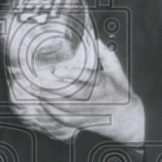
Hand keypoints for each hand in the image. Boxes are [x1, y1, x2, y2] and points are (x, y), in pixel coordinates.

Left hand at [8, 41, 144, 144]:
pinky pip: (62, 118)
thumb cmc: (120, 92)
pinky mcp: (82, 122)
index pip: (86, 78)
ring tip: (33, 90)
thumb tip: (96, 40)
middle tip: (35, 80)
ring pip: (63, 107)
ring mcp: (87, 112)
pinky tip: (41, 103)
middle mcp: (95, 99)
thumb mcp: (116, 71)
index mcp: (104, 84)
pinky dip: (50, 111)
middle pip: (69, 93)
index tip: (56, 70)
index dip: (70, 74)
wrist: (128, 119)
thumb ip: (106, 54)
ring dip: (46, 99)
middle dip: (50, 87)